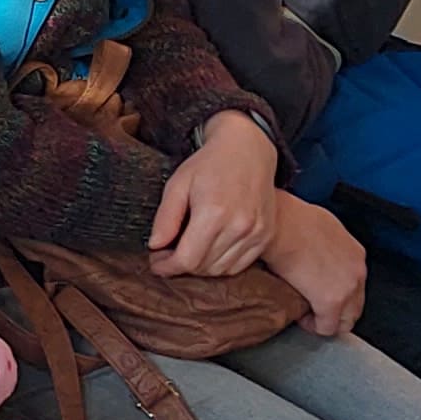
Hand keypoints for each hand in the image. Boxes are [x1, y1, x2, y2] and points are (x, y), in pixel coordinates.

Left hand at [146, 111, 282, 277]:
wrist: (248, 149)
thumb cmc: (209, 164)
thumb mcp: (178, 184)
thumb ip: (165, 218)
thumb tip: (155, 246)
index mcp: (214, 213)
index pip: (187, 259)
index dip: (167, 266)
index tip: (155, 262)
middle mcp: (239, 226)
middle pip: (203, 267)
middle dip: (180, 266)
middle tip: (167, 254)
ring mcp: (256, 233)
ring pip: (220, 270)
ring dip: (200, 267)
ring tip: (188, 250)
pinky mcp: (265, 236)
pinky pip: (238, 266)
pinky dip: (221, 265)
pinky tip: (209, 250)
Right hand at [262, 193, 368, 338]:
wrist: (278, 224)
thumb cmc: (288, 220)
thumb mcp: (318, 227)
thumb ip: (324, 245)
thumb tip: (312, 252)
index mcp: (355, 254)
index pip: (355, 284)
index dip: (336, 293)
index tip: (317, 292)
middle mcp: (357, 271)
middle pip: (355, 307)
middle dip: (336, 313)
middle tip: (314, 310)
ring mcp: (348, 288)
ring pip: (345, 320)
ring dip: (326, 320)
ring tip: (305, 313)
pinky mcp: (331, 302)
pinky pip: (327, 327)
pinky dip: (313, 325)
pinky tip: (299, 317)